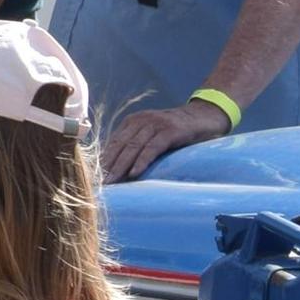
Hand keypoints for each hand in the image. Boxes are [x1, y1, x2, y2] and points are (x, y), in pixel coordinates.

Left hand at [103, 95, 231, 182]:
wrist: (205, 116)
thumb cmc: (178, 131)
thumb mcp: (153, 134)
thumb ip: (137, 144)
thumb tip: (118, 168)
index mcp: (133, 122)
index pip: (113, 142)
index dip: (103, 160)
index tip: (93, 177)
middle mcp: (142, 120)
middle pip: (120, 146)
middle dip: (108, 165)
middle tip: (98, 184)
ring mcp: (156, 124)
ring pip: (133, 147)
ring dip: (120, 166)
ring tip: (112, 182)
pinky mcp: (170, 131)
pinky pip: (152, 148)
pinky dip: (142, 161)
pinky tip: (134, 173)